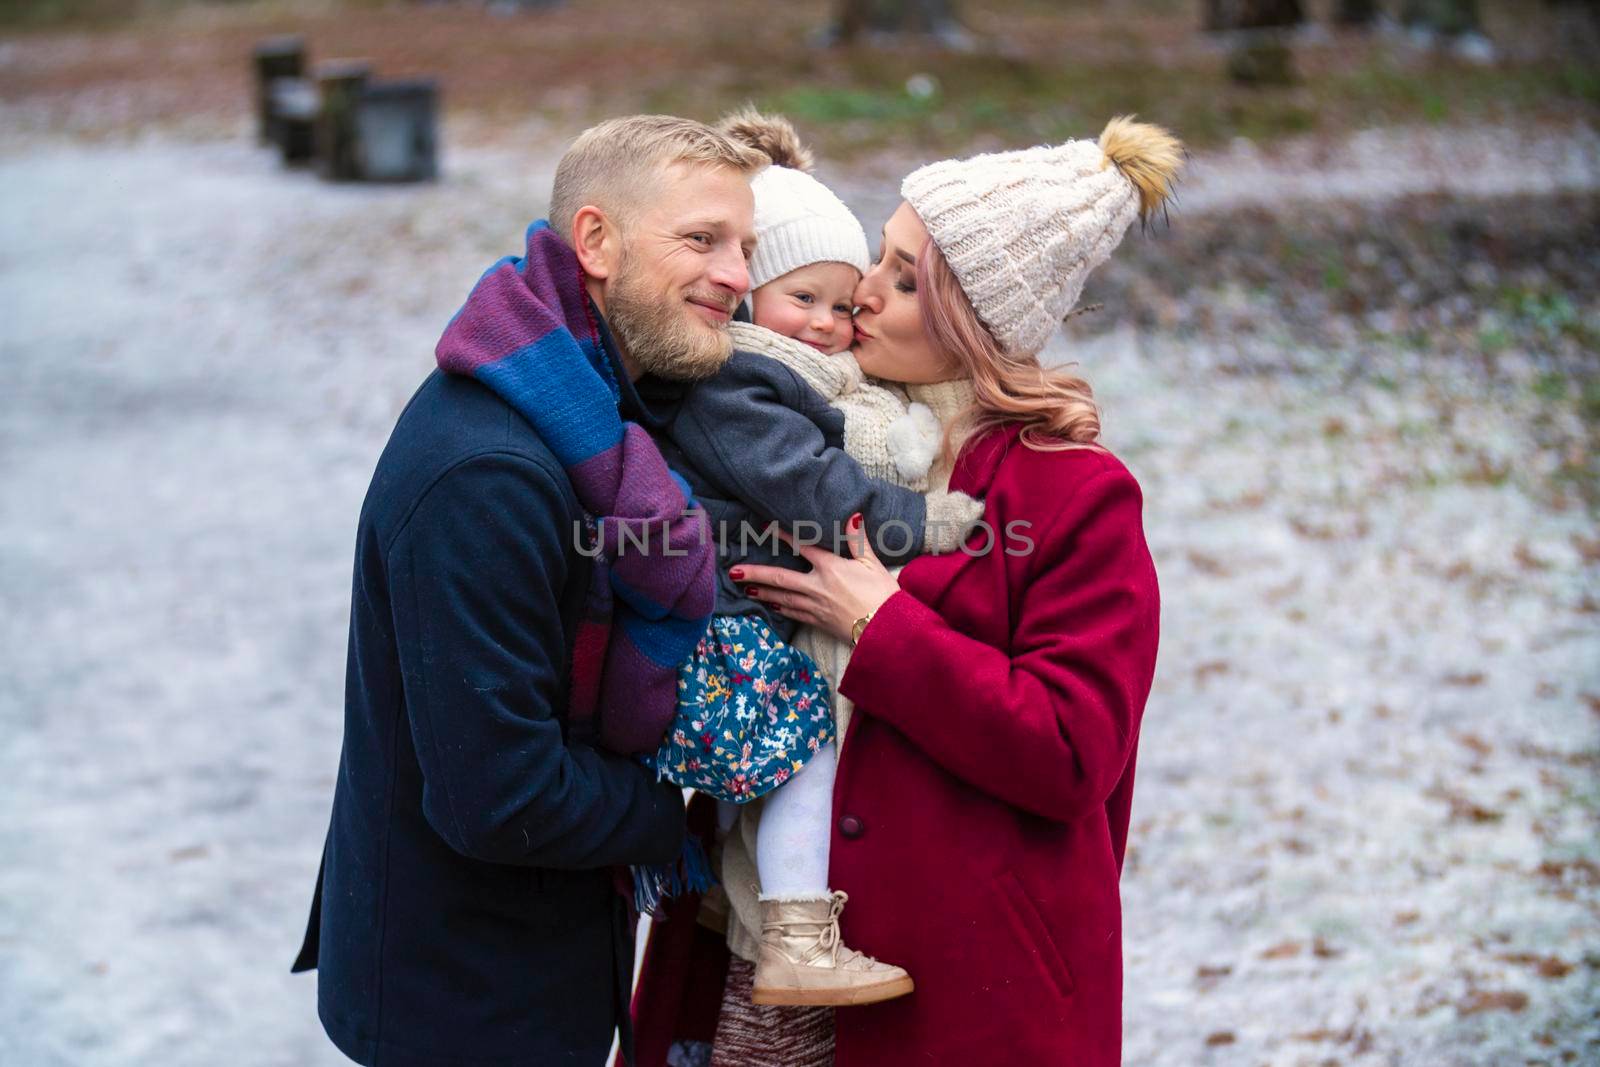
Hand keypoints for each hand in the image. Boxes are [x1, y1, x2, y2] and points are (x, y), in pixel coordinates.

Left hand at [729, 513, 900, 642]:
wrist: (887, 631)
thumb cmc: (883, 596)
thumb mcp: (872, 564)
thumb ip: (858, 540)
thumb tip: (853, 516)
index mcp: (831, 568)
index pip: (802, 547)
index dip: (783, 535)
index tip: (764, 527)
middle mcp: (817, 587)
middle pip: (780, 578)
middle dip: (755, 574)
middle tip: (733, 571)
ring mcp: (815, 606)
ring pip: (782, 598)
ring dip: (761, 592)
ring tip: (744, 588)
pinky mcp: (818, 622)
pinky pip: (794, 613)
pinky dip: (780, 608)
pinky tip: (770, 606)